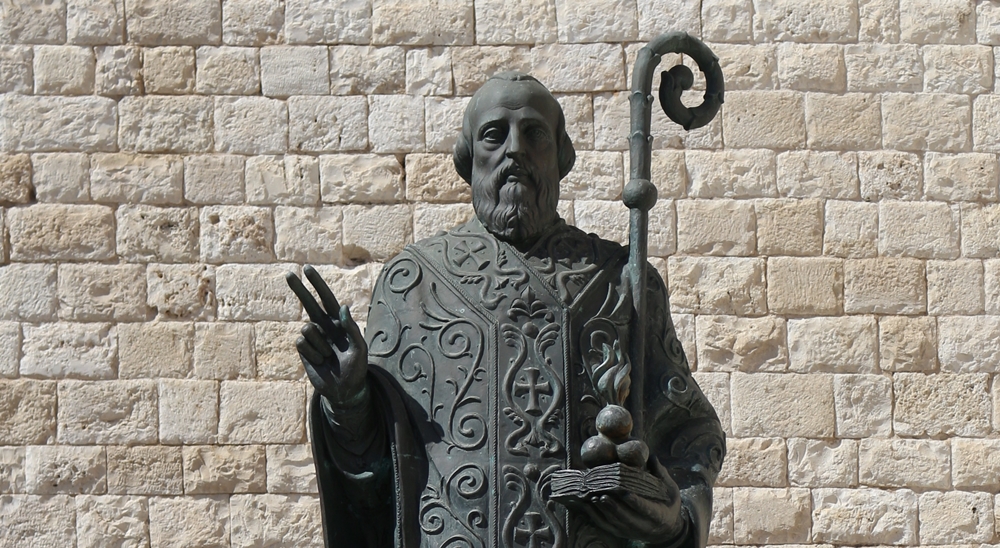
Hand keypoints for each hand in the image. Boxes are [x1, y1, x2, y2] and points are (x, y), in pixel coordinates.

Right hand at [286, 265, 368, 407]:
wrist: (344, 390)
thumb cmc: (356, 368)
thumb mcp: (359, 348)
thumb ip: (351, 327)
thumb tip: (342, 306)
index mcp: (338, 322)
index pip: (326, 299)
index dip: (317, 284)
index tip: (307, 269)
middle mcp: (324, 327)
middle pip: (307, 304)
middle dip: (299, 289)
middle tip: (288, 273)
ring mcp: (313, 338)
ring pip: (307, 329)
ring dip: (319, 344)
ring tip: (329, 356)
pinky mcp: (303, 351)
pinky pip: (301, 343)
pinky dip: (312, 353)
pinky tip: (321, 362)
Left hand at [576, 458, 684, 543]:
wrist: (666, 530)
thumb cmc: (668, 505)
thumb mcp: (670, 490)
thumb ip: (661, 474)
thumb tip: (652, 456)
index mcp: (658, 516)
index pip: (646, 510)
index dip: (636, 502)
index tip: (626, 493)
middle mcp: (643, 526)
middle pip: (626, 518)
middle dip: (614, 507)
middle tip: (602, 494)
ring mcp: (630, 531)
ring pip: (614, 523)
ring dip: (603, 510)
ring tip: (593, 497)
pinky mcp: (620, 532)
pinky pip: (605, 526)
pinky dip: (595, 516)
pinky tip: (587, 505)